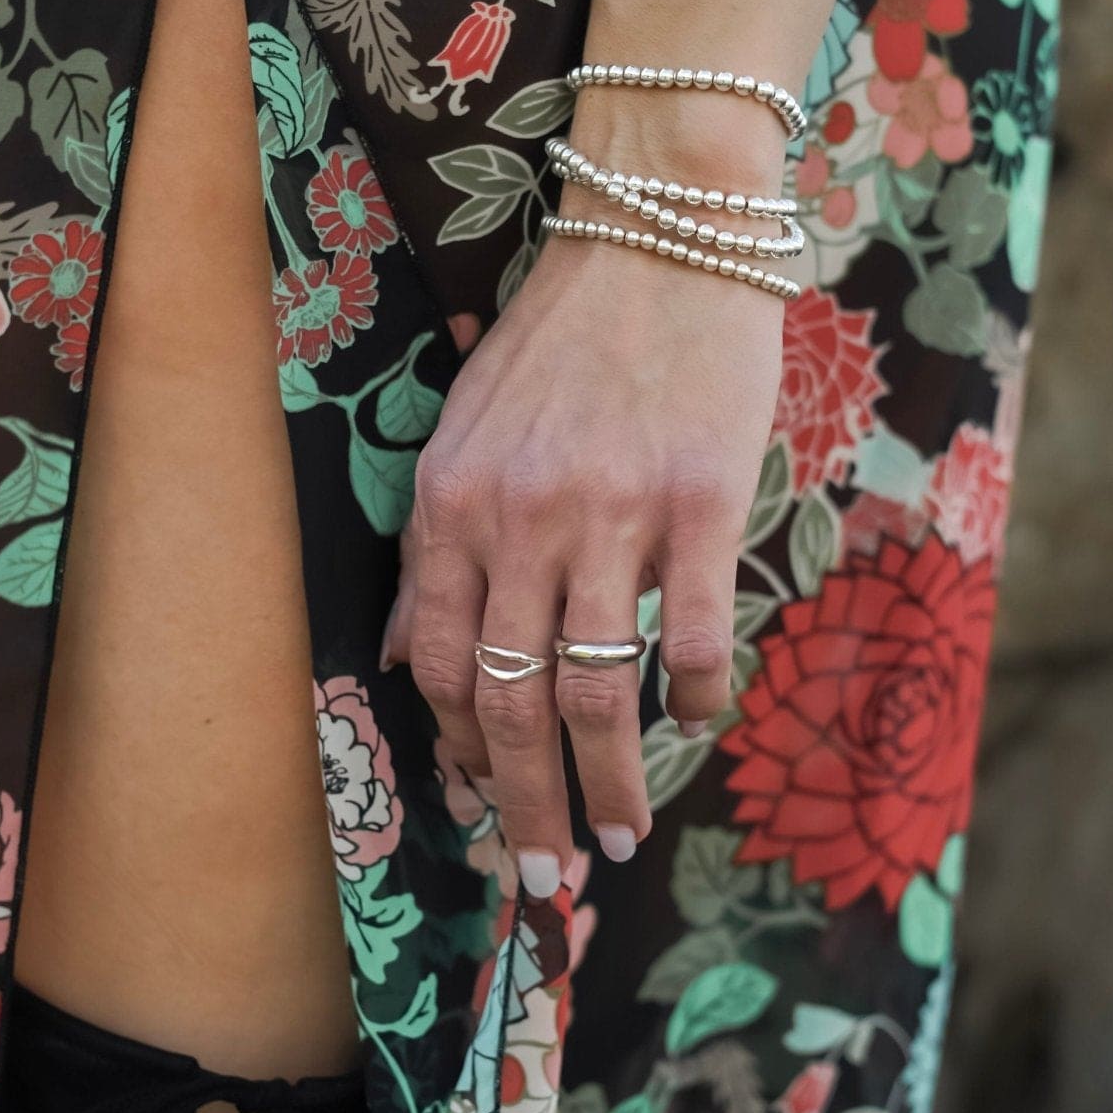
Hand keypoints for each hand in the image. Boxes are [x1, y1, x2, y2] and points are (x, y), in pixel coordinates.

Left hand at [383, 165, 786, 895]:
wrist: (659, 234)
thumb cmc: (562, 340)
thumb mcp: (463, 435)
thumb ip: (435, 552)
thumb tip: (410, 660)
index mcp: (454, 506)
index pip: (447, 669)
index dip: (462, 760)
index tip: (480, 818)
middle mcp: (520, 520)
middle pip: (515, 705)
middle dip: (524, 809)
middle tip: (545, 878)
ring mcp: (612, 514)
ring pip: (598, 692)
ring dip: (608, 785)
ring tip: (621, 836)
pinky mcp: (702, 502)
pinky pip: (694, 637)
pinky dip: (696, 700)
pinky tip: (698, 725)